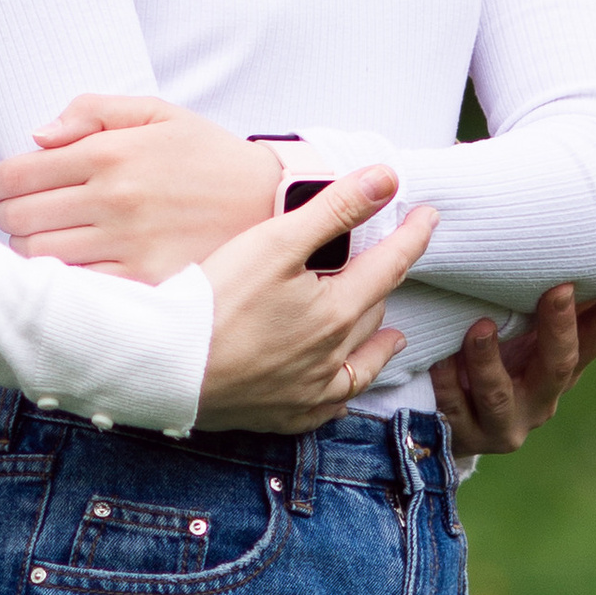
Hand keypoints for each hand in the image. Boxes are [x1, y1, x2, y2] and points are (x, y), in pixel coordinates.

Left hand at [0, 92, 277, 284]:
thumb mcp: (158, 113)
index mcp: (110, 153)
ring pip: (38, 257)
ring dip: (29, 249)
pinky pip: (77, 286)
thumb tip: (37, 137)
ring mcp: (128, 244)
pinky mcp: (145, 281)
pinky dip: (62, 279)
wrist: (272, 202)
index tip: (2, 185)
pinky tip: (72, 266)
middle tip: (21, 212)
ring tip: (44, 239)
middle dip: (8, 214)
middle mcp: (114, 199)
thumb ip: (93, 111)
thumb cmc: (209, 157)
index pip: (16, 174)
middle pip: (18, 218)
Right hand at [193, 170, 436, 436]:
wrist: (166, 366)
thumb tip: (387, 179)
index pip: (390, 265)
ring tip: (391, 332)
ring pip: (360, 363)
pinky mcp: (282, 416)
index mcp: (336, 311)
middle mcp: (332, 356)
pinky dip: (344, 390)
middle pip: (373, 312)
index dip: (413, 236)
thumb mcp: (276, 240)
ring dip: (378, 342)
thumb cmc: (215, 298)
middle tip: (388, 264)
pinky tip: (341, 387)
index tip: (429, 216)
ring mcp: (309, 392)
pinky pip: (330, 405)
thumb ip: (335, 208)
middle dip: (385, 284)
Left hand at [430, 271, 595, 460]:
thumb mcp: (526, 331)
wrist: (455, 421)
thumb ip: (550, 302)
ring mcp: (503, 423)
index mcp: (562, 370)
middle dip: (560, 328)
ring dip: (489, 360)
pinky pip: (453, 409)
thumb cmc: (498, 357)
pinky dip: (445, 382)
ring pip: (499, 395)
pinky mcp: (465, 435)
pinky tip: (437, 360)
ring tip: (480, 326)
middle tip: (560, 289)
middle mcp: (541, 399)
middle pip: (559, 367)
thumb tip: (572, 238)